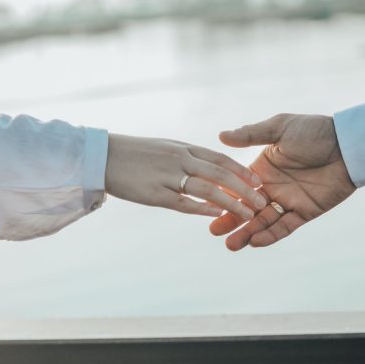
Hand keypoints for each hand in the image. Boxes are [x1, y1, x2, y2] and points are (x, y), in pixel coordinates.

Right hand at [105, 134, 266, 218]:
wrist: (103, 155)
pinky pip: (184, 202)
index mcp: (184, 148)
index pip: (220, 158)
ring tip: (248, 213)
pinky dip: (202, 208)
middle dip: (244, 189)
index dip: (241, 170)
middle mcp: (180, 159)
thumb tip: (206, 166)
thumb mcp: (165, 148)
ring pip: (207, 189)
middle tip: (261, 201)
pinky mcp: (155, 193)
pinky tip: (218, 215)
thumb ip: (187, 157)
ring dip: (231, 202)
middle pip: (220, 174)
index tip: (258, 181)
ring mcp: (168, 176)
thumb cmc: (135, 153)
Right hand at [209, 114, 355, 250]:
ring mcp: (289, 200)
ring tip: (230, 245)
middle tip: (213, 231)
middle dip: (230, 220)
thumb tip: (221, 135)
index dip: (223, 196)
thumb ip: (250, 135)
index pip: (238, 186)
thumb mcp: (279, 129)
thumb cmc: (314, 132)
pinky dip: (271, 235)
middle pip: (247, 208)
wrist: (348, 144)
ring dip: (248, 233)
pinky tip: (255, 242)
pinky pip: (285, 226)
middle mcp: (273, 186)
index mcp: (263, 168)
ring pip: (263, 221)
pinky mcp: (306, 211)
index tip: (205, 206)